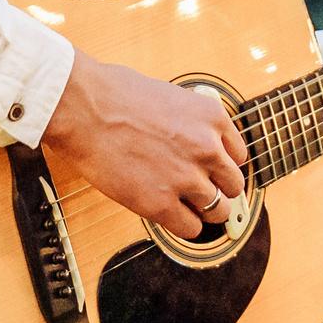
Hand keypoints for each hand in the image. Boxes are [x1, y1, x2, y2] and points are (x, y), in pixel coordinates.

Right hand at [42, 51, 247, 236]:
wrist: (83, 107)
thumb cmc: (115, 94)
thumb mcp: (171, 96)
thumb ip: (191, 122)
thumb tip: (195, 140)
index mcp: (212, 117)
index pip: (238, 154)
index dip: (221, 164)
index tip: (210, 170)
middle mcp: (208, 148)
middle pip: (234, 185)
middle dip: (217, 189)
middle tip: (198, 190)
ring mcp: (186, 178)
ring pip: (218, 210)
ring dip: (203, 210)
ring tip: (184, 205)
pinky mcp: (161, 203)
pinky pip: (192, 228)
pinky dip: (184, 225)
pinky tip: (169, 214)